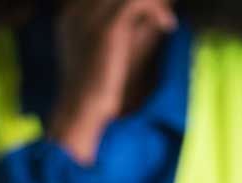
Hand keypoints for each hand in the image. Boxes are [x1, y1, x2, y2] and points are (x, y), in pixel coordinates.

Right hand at [51, 0, 175, 162]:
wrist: (81, 112)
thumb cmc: (98, 92)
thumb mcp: (111, 54)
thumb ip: (127, 32)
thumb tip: (154, 18)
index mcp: (72, 16)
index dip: (133, 2)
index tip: (153, 11)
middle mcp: (77, 11)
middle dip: (144, 0)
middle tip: (163, 11)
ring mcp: (89, 18)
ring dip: (152, 2)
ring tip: (166, 18)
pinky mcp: (106, 29)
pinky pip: (136, 2)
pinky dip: (157, 10)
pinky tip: (168, 26)